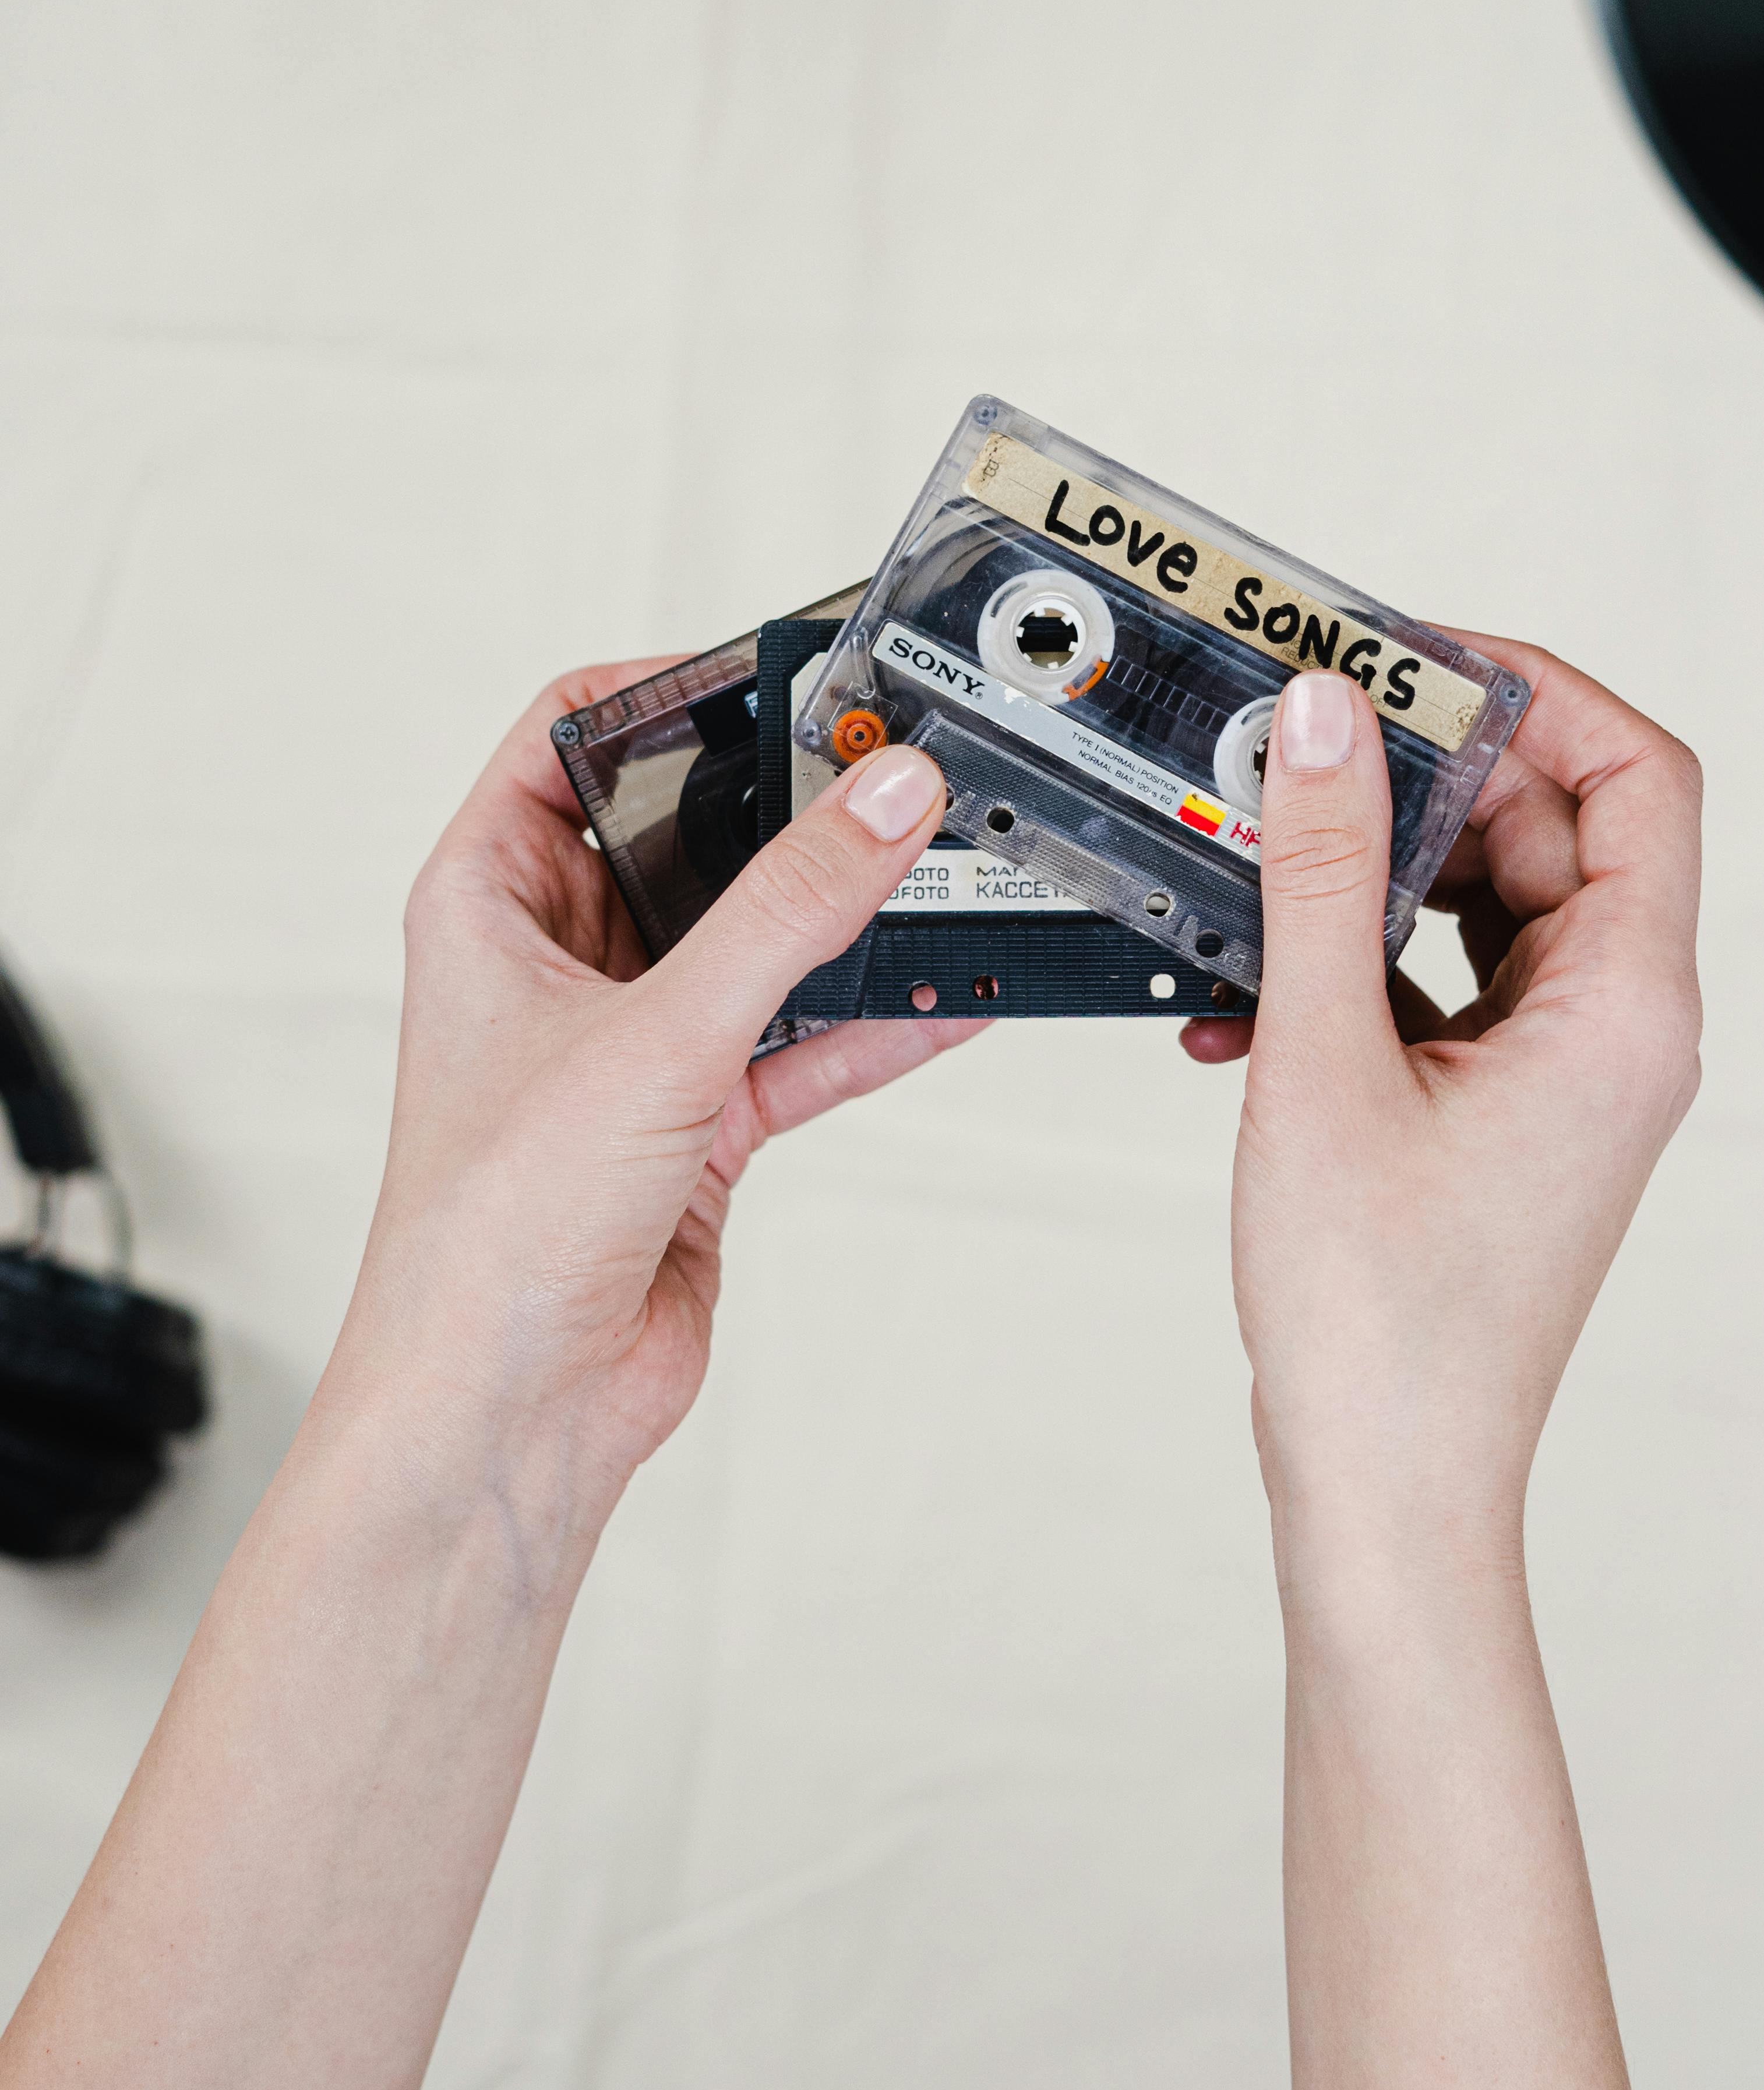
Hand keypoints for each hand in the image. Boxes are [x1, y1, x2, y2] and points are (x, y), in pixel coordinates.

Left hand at [318, 666, 976, 1539]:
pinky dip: (871, 1023)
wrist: (511, 1414)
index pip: (571, 737)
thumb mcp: (657, 1037)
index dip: (667, 690)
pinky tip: (949, 998)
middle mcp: (556, 963)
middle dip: (786, 809)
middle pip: (689, 838)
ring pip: (755, 944)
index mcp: (488, 903)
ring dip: (842, 922)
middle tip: (888, 772)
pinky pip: (799, 1042)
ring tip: (943, 874)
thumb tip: (882, 802)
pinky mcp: (697, 1124)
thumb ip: (786, 914)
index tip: (781, 675)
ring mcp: (631, 1044)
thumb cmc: (492, 1234)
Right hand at [1184, 646, 1701, 1581]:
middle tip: (1302, 745)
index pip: (1640, 779)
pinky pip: (1446, 988)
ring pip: (1489, 908)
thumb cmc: (1380, 1319)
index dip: (1541, 695)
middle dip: (1427, 780)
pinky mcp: (1502, 1115)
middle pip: (1557, 831)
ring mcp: (1564, 1076)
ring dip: (1374, 878)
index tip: (1417, 661)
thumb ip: (1326, 875)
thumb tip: (1329, 720)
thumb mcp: (1327, 1063)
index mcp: (1627, 1009)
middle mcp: (1619, 1032)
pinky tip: (1244, 998)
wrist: (1386, 1489)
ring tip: (1259, 869)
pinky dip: (1356, 969)